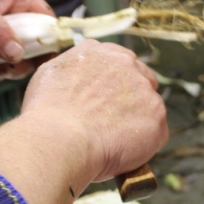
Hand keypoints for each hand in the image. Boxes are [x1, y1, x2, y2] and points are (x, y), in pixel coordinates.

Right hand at [20, 40, 168, 182]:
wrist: (59, 139)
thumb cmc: (46, 114)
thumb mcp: (50, 75)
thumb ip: (72, 70)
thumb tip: (77, 79)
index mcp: (100, 52)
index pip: (118, 62)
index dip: (114, 84)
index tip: (107, 100)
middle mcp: (126, 63)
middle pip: (141, 79)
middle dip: (132, 99)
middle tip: (114, 122)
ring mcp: (144, 89)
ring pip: (149, 107)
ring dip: (137, 122)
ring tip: (113, 142)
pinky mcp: (157, 115)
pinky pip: (155, 132)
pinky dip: (144, 144)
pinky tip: (122, 151)